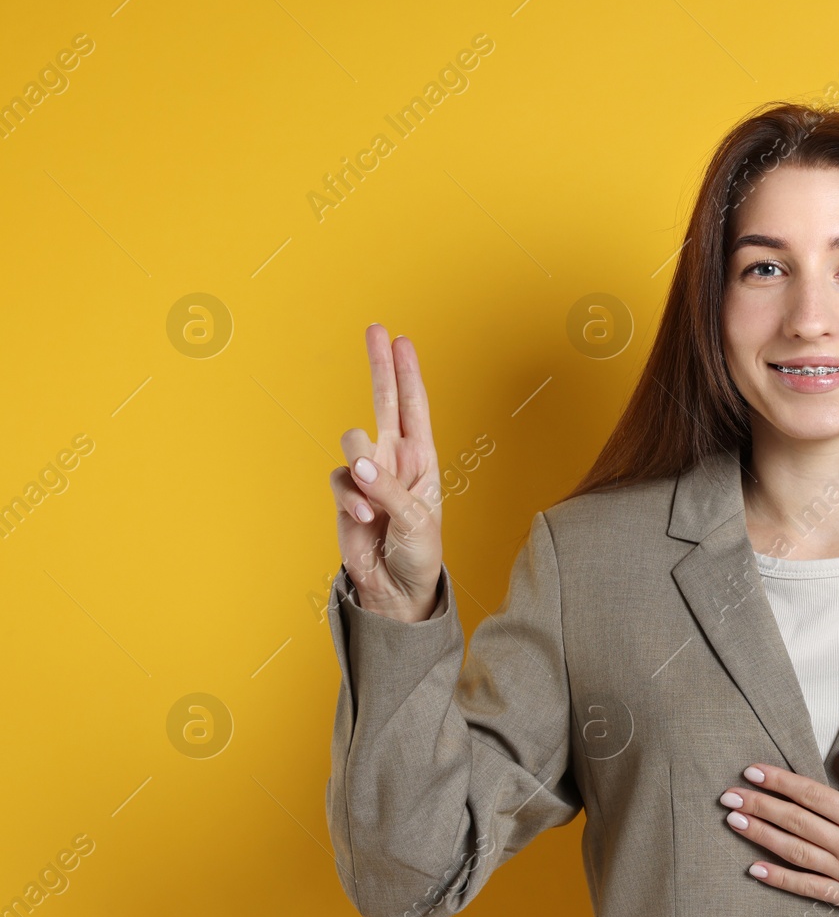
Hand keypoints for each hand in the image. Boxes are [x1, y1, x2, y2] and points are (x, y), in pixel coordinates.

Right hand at [328, 324, 443, 622]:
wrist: (396, 587)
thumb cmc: (418, 552)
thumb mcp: (415, 519)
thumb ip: (388, 488)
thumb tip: (358, 463)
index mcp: (422, 458)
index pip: (414, 406)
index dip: (408, 373)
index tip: (401, 340)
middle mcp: (395, 458)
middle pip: (383, 401)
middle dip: (379, 366)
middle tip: (375, 329)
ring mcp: (369, 473)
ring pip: (353, 441)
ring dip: (363, 470)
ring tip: (376, 506)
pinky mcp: (346, 493)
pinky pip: (339, 479)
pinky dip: (350, 499)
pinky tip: (364, 520)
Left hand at [720, 746, 838, 916]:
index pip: (812, 794)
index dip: (779, 781)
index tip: (752, 771)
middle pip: (795, 821)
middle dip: (759, 805)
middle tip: (728, 795)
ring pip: (795, 852)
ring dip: (761, 836)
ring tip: (734, 823)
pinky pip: (809, 889)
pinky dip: (780, 880)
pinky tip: (755, 869)